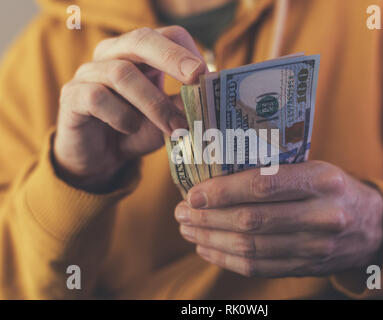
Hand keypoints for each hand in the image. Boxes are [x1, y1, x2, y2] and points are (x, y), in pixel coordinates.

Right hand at [54, 26, 205, 191]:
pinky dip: (120, 114)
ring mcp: (88, 73)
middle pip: (141, 40)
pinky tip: (130, 128)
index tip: (207, 75)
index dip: (187, 51)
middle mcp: (112, 55)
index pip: (165, 35)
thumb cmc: (134, 132)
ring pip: (121, 73)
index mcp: (139, 55)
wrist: (98, 160)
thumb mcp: (166, 119)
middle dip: (172, 57)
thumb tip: (213, 95)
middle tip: (196, 76)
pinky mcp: (72, 96)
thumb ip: (184, 105)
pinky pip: (97, 97)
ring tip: (174, 127)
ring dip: (154, 103)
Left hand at [175, 161, 382, 276]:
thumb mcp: (314, 167)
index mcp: (322, 180)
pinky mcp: (307, 268)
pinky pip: (259, 268)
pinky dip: (227, 259)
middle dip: (208, 218)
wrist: (372, 226)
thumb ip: (274, 171)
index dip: (223, 192)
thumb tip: (217, 173)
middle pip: (252, 221)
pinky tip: (207, 249)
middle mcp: (322, 215)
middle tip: (181, 212)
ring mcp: (316, 247)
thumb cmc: (332, 188)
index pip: (263, 185)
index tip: (193, 194)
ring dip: (212, 240)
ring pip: (251, 249)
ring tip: (188, 230)